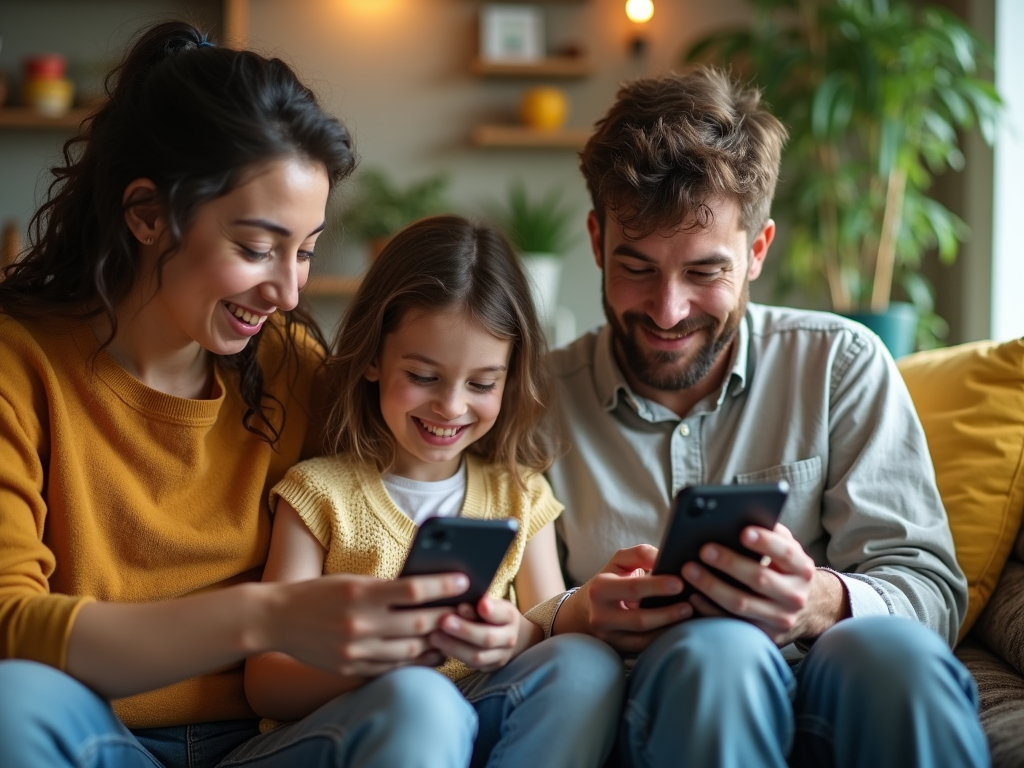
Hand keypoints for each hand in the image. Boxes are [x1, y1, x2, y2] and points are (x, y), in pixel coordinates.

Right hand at [271, 572, 468, 677]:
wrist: (275, 619)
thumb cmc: (319, 593)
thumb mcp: (351, 581)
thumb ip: (384, 587)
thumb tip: (425, 590)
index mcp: (360, 594)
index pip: (414, 590)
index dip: (443, 585)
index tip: (465, 580)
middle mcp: (359, 623)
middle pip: (418, 623)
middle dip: (447, 616)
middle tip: (468, 610)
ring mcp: (355, 650)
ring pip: (410, 650)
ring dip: (436, 643)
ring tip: (453, 633)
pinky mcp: (350, 668)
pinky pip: (391, 668)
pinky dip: (414, 662)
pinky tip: (429, 653)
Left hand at [429, 597, 531, 671]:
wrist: (507, 635)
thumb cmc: (491, 612)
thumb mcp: (489, 603)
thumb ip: (476, 603)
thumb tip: (460, 606)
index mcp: (510, 616)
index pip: (502, 613)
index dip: (492, 610)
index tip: (480, 603)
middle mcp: (509, 637)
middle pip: (487, 637)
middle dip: (465, 630)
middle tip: (444, 622)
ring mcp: (501, 656)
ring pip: (478, 656)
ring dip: (454, 647)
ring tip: (435, 637)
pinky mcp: (490, 668)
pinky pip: (471, 665)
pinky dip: (454, 656)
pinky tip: (439, 648)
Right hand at [556, 545, 692, 652]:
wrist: (586, 610)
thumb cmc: (611, 580)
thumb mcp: (619, 562)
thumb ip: (640, 554)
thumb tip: (664, 556)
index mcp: (600, 588)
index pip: (632, 588)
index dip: (657, 586)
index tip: (680, 582)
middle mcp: (601, 615)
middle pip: (639, 619)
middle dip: (667, 613)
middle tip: (690, 605)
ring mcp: (609, 636)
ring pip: (643, 638)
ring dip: (669, 628)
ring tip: (689, 617)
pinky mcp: (618, 649)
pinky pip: (645, 647)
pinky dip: (664, 638)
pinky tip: (679, 629)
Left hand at [683, 523, 846, 645]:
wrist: (804, 609)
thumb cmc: (784, 569)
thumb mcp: (787, 550)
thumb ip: (771, 534)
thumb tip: (742, 514)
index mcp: (802, 569)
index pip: (786, 554)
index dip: (765, 542)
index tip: (742, 531)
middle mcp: (795, 596)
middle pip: (759, 579)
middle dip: (729, 563)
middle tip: (704, 549)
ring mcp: (779, 619)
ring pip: (741, 603)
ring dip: (711, 586)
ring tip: (688, 569)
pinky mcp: (762, 636)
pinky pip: (730, 623)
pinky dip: (708, 609)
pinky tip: (692, 595)